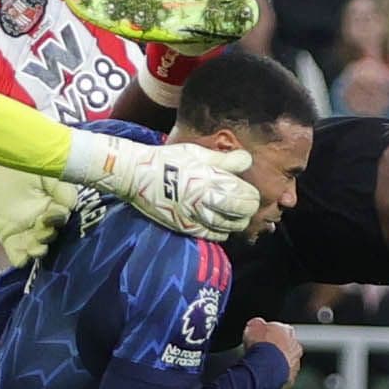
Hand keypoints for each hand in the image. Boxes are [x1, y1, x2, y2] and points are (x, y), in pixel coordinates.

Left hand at [0, 147, 79, 265]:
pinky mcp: (9, 239)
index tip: (53, 214)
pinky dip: (21, 259)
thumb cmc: (15, 165)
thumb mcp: (42, 171)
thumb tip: (72, 206)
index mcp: (54, 205)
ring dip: (38, 250)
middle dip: (49, 235)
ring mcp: (26, 232)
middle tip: (42, 227)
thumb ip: (60, 186)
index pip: (64, 217)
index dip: (60, 218)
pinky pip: (18, 256)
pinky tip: (22, 257)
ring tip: (35, 247)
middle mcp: (44, 222)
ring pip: (38, 248)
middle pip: (53, 235)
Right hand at [102, 139, 260, 238]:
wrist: (136, 176)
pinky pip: (212, 236)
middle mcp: (205, 200)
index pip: (245, 194)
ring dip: (237, 221)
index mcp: (210, 179)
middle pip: (241, 212)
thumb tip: (247, 160)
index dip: (251, 194)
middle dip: (248, 208)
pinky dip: (222, 232)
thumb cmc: (166, 160)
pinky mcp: (185, 227)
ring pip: (229, 227)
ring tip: (235, 214)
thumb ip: (223, 160)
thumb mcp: (196, 153)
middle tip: (246, 203)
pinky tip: (221, 225)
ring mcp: (195, 216)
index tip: (249, 190)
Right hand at [242, 317, 302, 387]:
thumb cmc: (260, 346)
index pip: (281, 330)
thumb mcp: (253, 325)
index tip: (262, 338)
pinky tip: (265, 375)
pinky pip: (283, 376)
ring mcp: (294, 363)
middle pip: (286, 346)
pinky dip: (276, 376)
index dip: (270, 334)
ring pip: (286, 362)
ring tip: (263, 365)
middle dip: (276, 349)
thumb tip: (257, 324)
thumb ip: (258, 323)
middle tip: (263, 352)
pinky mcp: (290, 378)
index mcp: (287, 331)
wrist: (263, 367)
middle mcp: (295, 347)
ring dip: (277, 363)